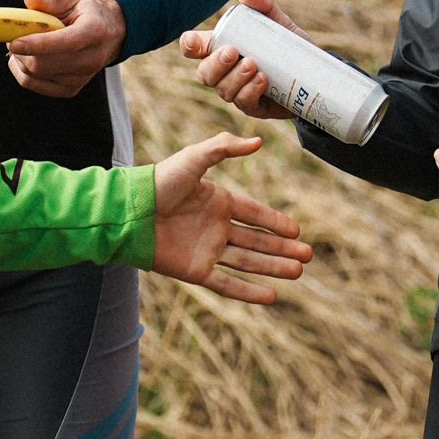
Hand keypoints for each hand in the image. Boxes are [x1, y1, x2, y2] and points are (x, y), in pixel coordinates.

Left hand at [8, 0, 126, 97]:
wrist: (109, 34)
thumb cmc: (87, 14)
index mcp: (94, 32)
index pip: (65, 43)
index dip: (37, 44)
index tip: (15, 42)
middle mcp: (91, 59)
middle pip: (44, 63)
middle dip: (21, 51)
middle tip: (13, 36)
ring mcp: (81, 77)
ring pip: (35, 75)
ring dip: (20, 60)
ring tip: (22, 45)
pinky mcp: (71, 89)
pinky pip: (36, 85)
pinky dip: (23, 72)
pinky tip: (25, 58)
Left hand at [149, 130, 313, 302]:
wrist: (131, 211)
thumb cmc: (160, 181)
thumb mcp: (194, 158)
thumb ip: (224, 148)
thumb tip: (258, 141)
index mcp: (218, 202)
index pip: (255, 214)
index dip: (276, 222)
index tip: (297, 232)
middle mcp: (216, 227)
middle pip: (257, 241)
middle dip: (282, 249)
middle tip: (308, 256)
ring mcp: (207, 250)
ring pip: (248, 262)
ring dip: (273, 267)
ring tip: (298, 272)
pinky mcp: (195, 271)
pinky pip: (227, 284)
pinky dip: (248, 292)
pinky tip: (271, 296)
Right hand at [177, 0, 306, 119]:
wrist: (315, 73)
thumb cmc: (288, 44)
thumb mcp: (277, 21)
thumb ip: (262, 3)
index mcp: (223, 47)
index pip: (195, 48)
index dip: (189, 45)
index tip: (194, 42)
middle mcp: (225, 72)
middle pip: (205, 73)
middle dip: (216, 64)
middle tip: (233, 52)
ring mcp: (238, 91)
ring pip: (223, 89)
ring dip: (235, 78)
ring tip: (253, 65)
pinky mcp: (254, 106)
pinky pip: (244, 102)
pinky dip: (249, 91)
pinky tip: (262, 80)